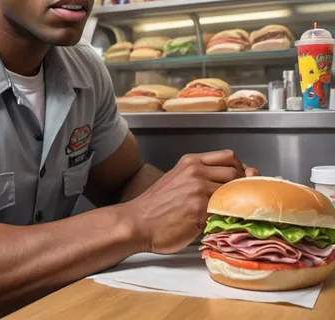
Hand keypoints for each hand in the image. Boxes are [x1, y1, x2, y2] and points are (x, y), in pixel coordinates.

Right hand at [125, 150, 258, 254]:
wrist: (137, 221)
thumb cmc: (157, 205)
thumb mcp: (178, 180)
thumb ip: (202, 177)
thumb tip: (233, 177)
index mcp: (190, 161)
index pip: (229, 157)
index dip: (241, 169)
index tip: (243, 182)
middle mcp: (195, 171)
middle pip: (236, 172)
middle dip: (244, 187)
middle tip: (240, 201)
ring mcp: (198, 189)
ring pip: (234, 191)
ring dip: (239, 203)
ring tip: (233, 213)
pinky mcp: (199, 209)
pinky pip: (226, 210)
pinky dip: (231, 216)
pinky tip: (226, 223)